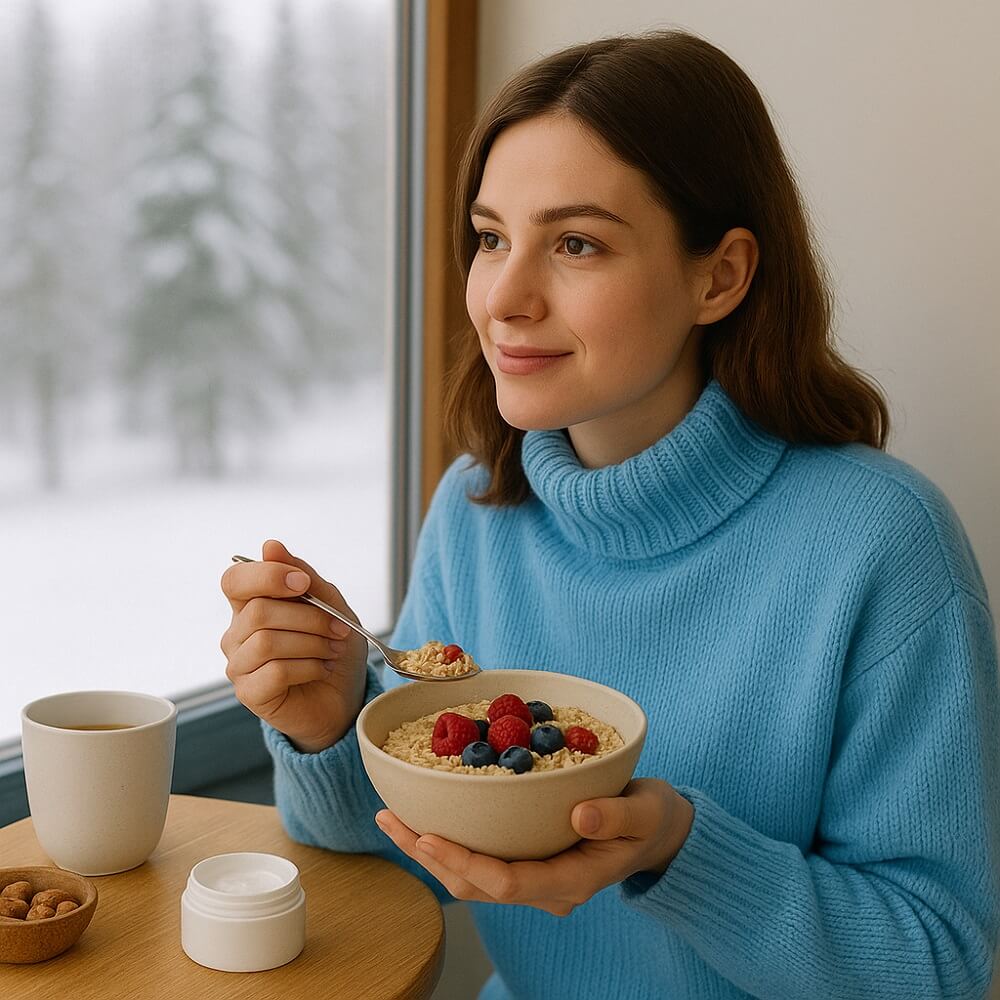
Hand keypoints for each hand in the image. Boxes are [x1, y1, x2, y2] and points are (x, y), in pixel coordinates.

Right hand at [220, 539, 368, 751]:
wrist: (345, 695)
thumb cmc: (333, 647)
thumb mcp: (330, 604)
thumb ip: (304, 576)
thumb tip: (271, 546)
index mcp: (251, 605)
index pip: (235, 579)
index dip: (267, 576)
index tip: (303, 584)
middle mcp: (236, 633)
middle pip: (259, 611)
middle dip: (309, 617)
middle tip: (338, 629)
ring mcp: (239, 665)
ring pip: (267, 641)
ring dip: (312, 643)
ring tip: (333, 649)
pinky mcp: (249, 693)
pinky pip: (275, 672)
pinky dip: (308, 667)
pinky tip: (321, 669)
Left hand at [374, 778, 693, 915]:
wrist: (658, 832)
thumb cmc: (652, 819)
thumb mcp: (645, 812)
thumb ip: (615, 815)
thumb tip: (579, 813)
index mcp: (572, 880)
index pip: (509, 882)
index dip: (466, 862)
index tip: (430, 835)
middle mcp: (547, 889)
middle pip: (476, 884)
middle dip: (429, 855)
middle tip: (390, 819)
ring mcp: (536, 880)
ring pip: (471, 878)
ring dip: (429, 851)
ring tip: (393, 818)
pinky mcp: (529, 863)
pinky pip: (480, 862)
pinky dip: (449, 843)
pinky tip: (425, 818)